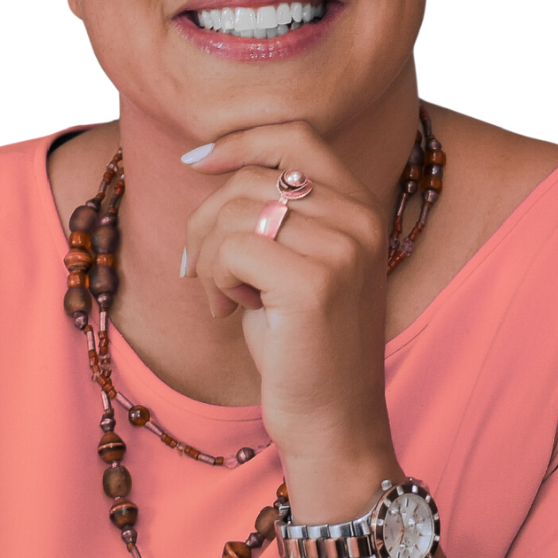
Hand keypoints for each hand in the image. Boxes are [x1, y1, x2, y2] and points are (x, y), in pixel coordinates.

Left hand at [181, 120, 396, 469]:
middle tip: (202, 270)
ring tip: (223, 297)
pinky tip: (228, 310)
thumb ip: (276, 207)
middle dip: (207, 221)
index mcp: (360, 204)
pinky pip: (231, 249)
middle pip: (251, 178)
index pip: (295, 135)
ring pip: (235, 212)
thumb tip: (208, 161)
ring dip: (209, 257)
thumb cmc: (301, 341)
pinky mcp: (313, 283)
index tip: (197, 163)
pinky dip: (214, 278)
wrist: (333, 423)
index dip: (240, 140)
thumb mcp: (297, 258)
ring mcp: (341, 248)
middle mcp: (359, 217)